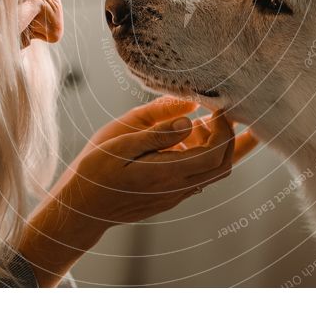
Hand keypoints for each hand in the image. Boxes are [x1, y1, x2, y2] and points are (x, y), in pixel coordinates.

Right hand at [62, 99, 236, 224]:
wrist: (82, 209)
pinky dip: (203, 156)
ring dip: (218, 146)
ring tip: (201, 120)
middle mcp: (177, 188)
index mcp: (167, 172)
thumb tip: (189, 120)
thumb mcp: (120, 144)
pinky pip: (199, 177)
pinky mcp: (170, 197)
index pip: (215, 153)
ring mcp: (175, 196)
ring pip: (214, 173)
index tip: (215, 108)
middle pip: (224, 165)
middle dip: (233, 137)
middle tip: (221, 112)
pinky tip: (185, 138)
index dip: (224, 129)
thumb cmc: (95, 172)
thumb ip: (156, 133)